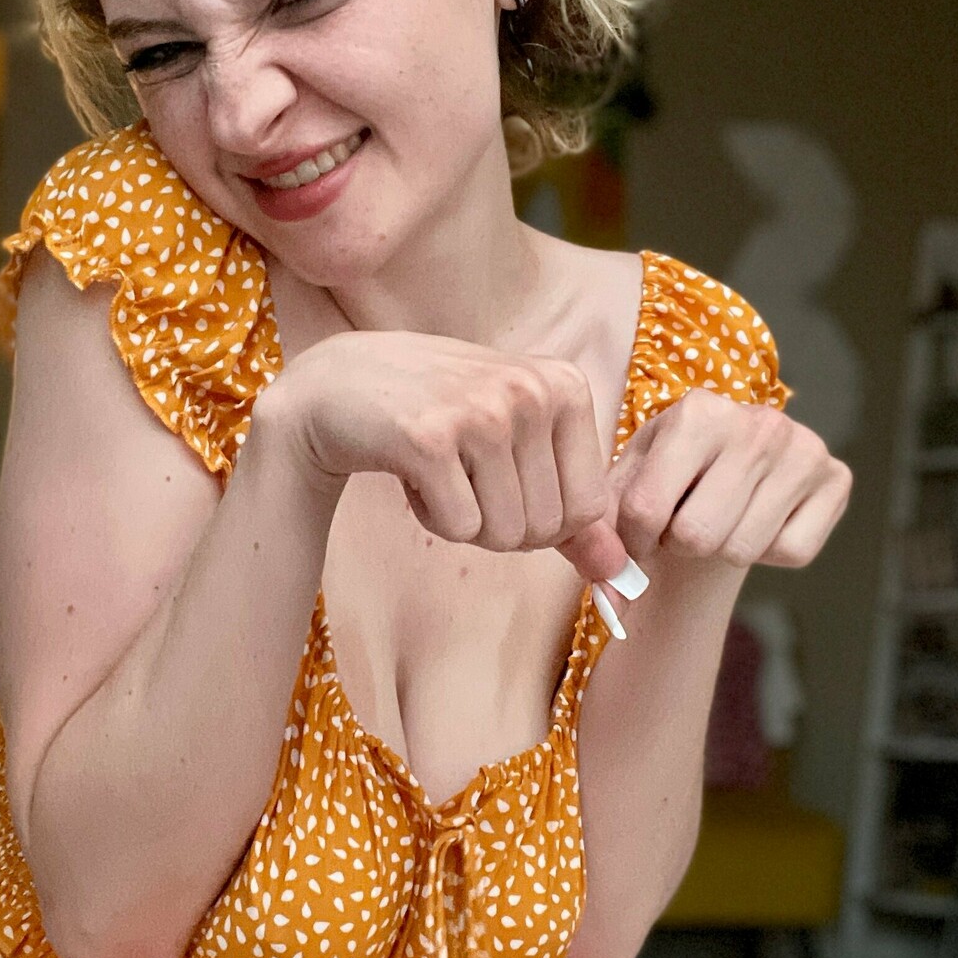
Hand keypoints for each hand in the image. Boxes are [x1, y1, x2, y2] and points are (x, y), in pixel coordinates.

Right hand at [254, 329, 632, 581]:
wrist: (340, 386)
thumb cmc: (439, 416)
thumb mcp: (516, 446)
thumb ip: (570, 510)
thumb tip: (617, 571)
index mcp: (566, 385)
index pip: (589, 508)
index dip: (542, 519)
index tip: (502, 479)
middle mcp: (530, 390)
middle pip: (545, 527)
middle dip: (499, 523)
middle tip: (463, 477)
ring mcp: (480, 411)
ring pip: (504, 533)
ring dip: (463, 521)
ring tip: (439, 470)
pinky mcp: (429, 439)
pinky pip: (460, 527)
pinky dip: (432, 517)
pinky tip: (413, 470)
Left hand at [581, 389, 851, 591]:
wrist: (721, 474)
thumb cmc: (665, 481)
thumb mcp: (625, 488)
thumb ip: (603, 537)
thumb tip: (612, 605)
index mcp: (698, 411)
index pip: (647, 509)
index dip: (633, 541)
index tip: (640, 533)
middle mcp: (758, 423)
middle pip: (697, 536)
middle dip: (680, 545)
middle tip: (684, 523)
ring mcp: (805, 449)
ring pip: (743, 549)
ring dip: (721, 549)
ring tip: (718, 518)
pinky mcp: (837, 480)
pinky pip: (792, 552)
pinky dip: (768, 552)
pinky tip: (758, 518)